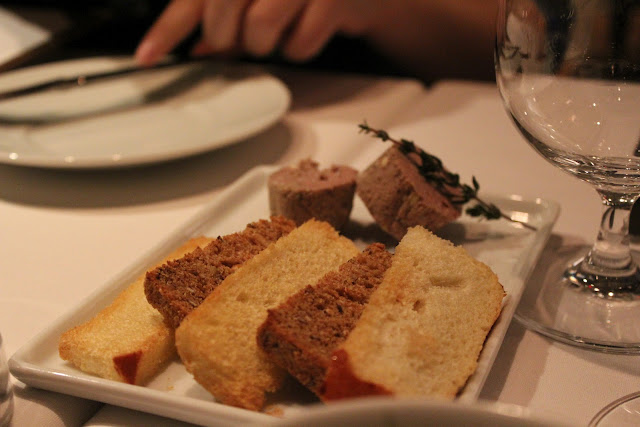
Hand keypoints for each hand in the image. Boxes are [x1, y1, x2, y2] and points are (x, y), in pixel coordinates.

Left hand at [135, 0, 377, 65]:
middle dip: (225, 37)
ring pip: (260, 30)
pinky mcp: (332, 0)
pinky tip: (307, 33)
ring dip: (264, 45)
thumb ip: (227, 15)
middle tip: (236, 41)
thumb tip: (200, 47)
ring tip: (278, 33)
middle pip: (223, 10)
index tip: (148, 55)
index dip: (169, 27)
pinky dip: (299, 50)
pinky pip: (298, 45)